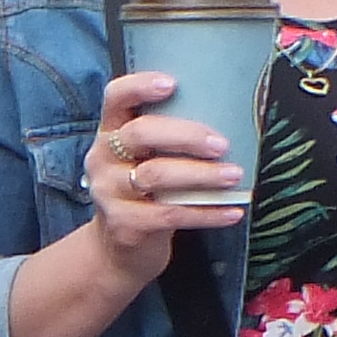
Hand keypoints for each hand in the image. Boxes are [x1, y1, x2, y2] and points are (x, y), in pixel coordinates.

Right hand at [80, 70, 244, 282]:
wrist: (118, 252)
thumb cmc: (145, 195)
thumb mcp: (146, 161)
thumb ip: (169, 139)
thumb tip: (232, 118)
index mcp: (110, 133)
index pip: (115, 97)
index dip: (140, 86)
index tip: (173, 84)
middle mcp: (102, 158)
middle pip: (140, 134)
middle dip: (185, 136)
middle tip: (221, 144)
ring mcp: (108, 193)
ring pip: (155, 176)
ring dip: (201, 175)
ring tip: (233, 176)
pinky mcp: (123, 225)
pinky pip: (169, 214)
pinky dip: (205, 213)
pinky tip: (231, 211)